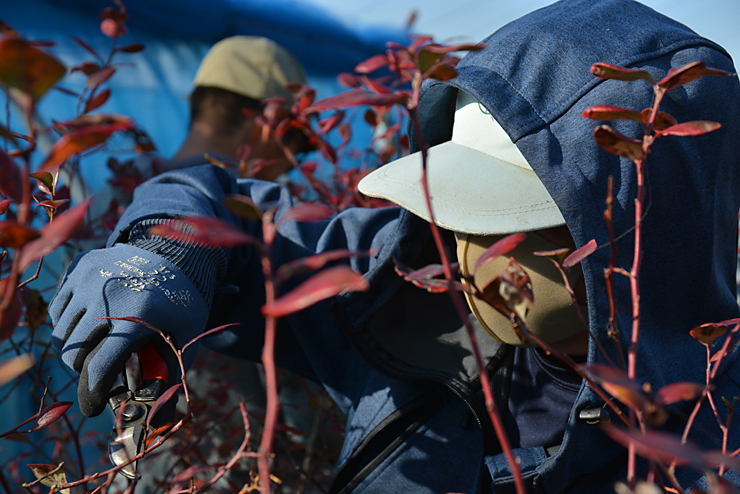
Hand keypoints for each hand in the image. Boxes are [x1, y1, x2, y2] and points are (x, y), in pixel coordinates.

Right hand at [50, 244, 208, 416]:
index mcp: (136, 315)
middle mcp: (106, 294)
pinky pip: (58, 309)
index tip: (93, 408)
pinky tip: (90, 322)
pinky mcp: (79, 267)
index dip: (93, 393)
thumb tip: (161, 419)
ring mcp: (89, 278)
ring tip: (97, 345)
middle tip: (100, 370)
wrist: (176, 253)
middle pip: (74, 351)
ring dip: (75, 347)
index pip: (99, 365)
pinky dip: (68, 323)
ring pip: (61, 332)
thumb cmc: (182, 301)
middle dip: (85, 370)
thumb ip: (173, 373)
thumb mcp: (187, 335)